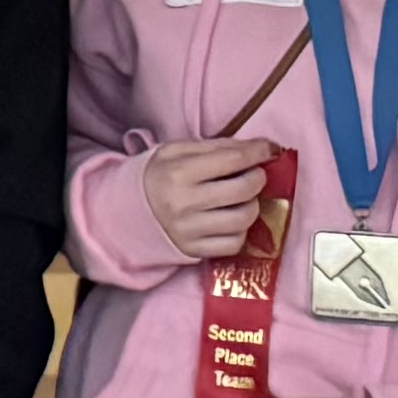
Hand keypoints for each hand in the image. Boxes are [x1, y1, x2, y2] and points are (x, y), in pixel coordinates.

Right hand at [143, 135, 279, 260]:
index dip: (259, 151)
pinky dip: (241, 230)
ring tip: (242, 198)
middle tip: (254, 174)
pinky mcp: (194, 251)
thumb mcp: (177, 151)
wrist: (126, 211)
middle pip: (244, 190)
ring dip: (252, 205)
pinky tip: (231, 219)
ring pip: (244, 219)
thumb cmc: (157, 176)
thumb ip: (217, 146)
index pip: (233, 159)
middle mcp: (184, 203)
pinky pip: (235, 243)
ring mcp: (189, 230)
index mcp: (178, 172)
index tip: (271, 149)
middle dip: (258, 178)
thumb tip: (259, 148)